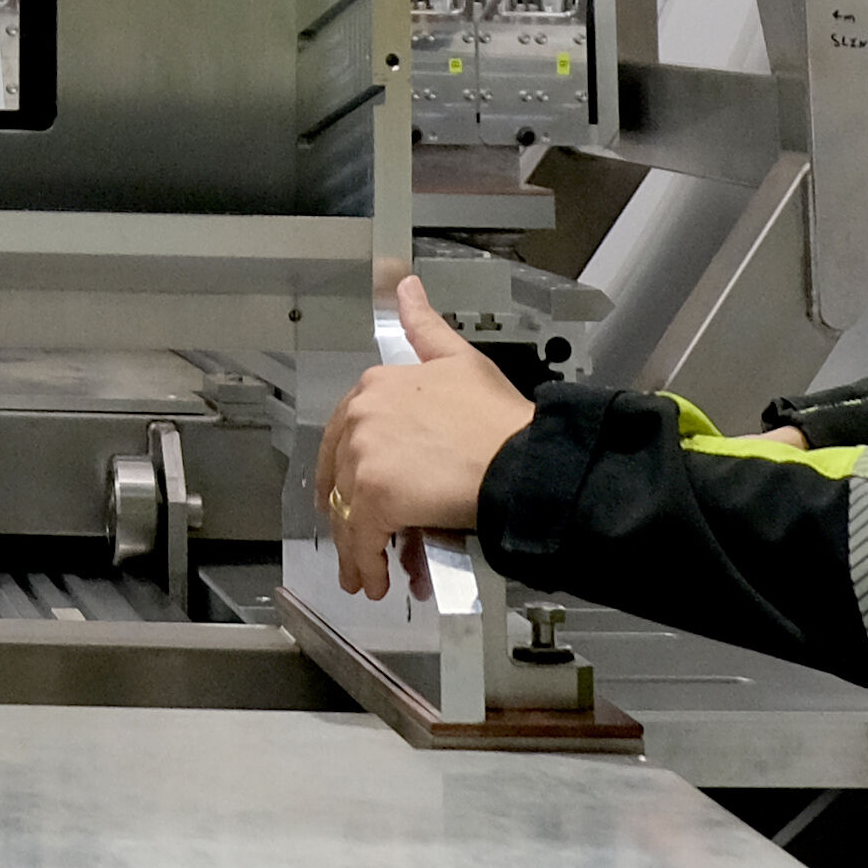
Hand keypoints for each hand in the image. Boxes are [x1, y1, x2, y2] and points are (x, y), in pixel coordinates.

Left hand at [320, 276, 536, 598]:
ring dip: (358, 549)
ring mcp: (365, 457)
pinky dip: (365, 564)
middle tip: (364, 541)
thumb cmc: (502, 421)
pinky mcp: (374, 496)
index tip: (358, 494)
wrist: (526, 461)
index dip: (351, 471)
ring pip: (349, 513)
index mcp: (376, 385)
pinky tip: (378, 581)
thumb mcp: (461, 361)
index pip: (345, 435)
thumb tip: (405, 286)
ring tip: (372, 574)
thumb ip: (425, 327)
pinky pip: (360, 540)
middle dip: (352, 515)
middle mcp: (362, 416)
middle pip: (341, 478)